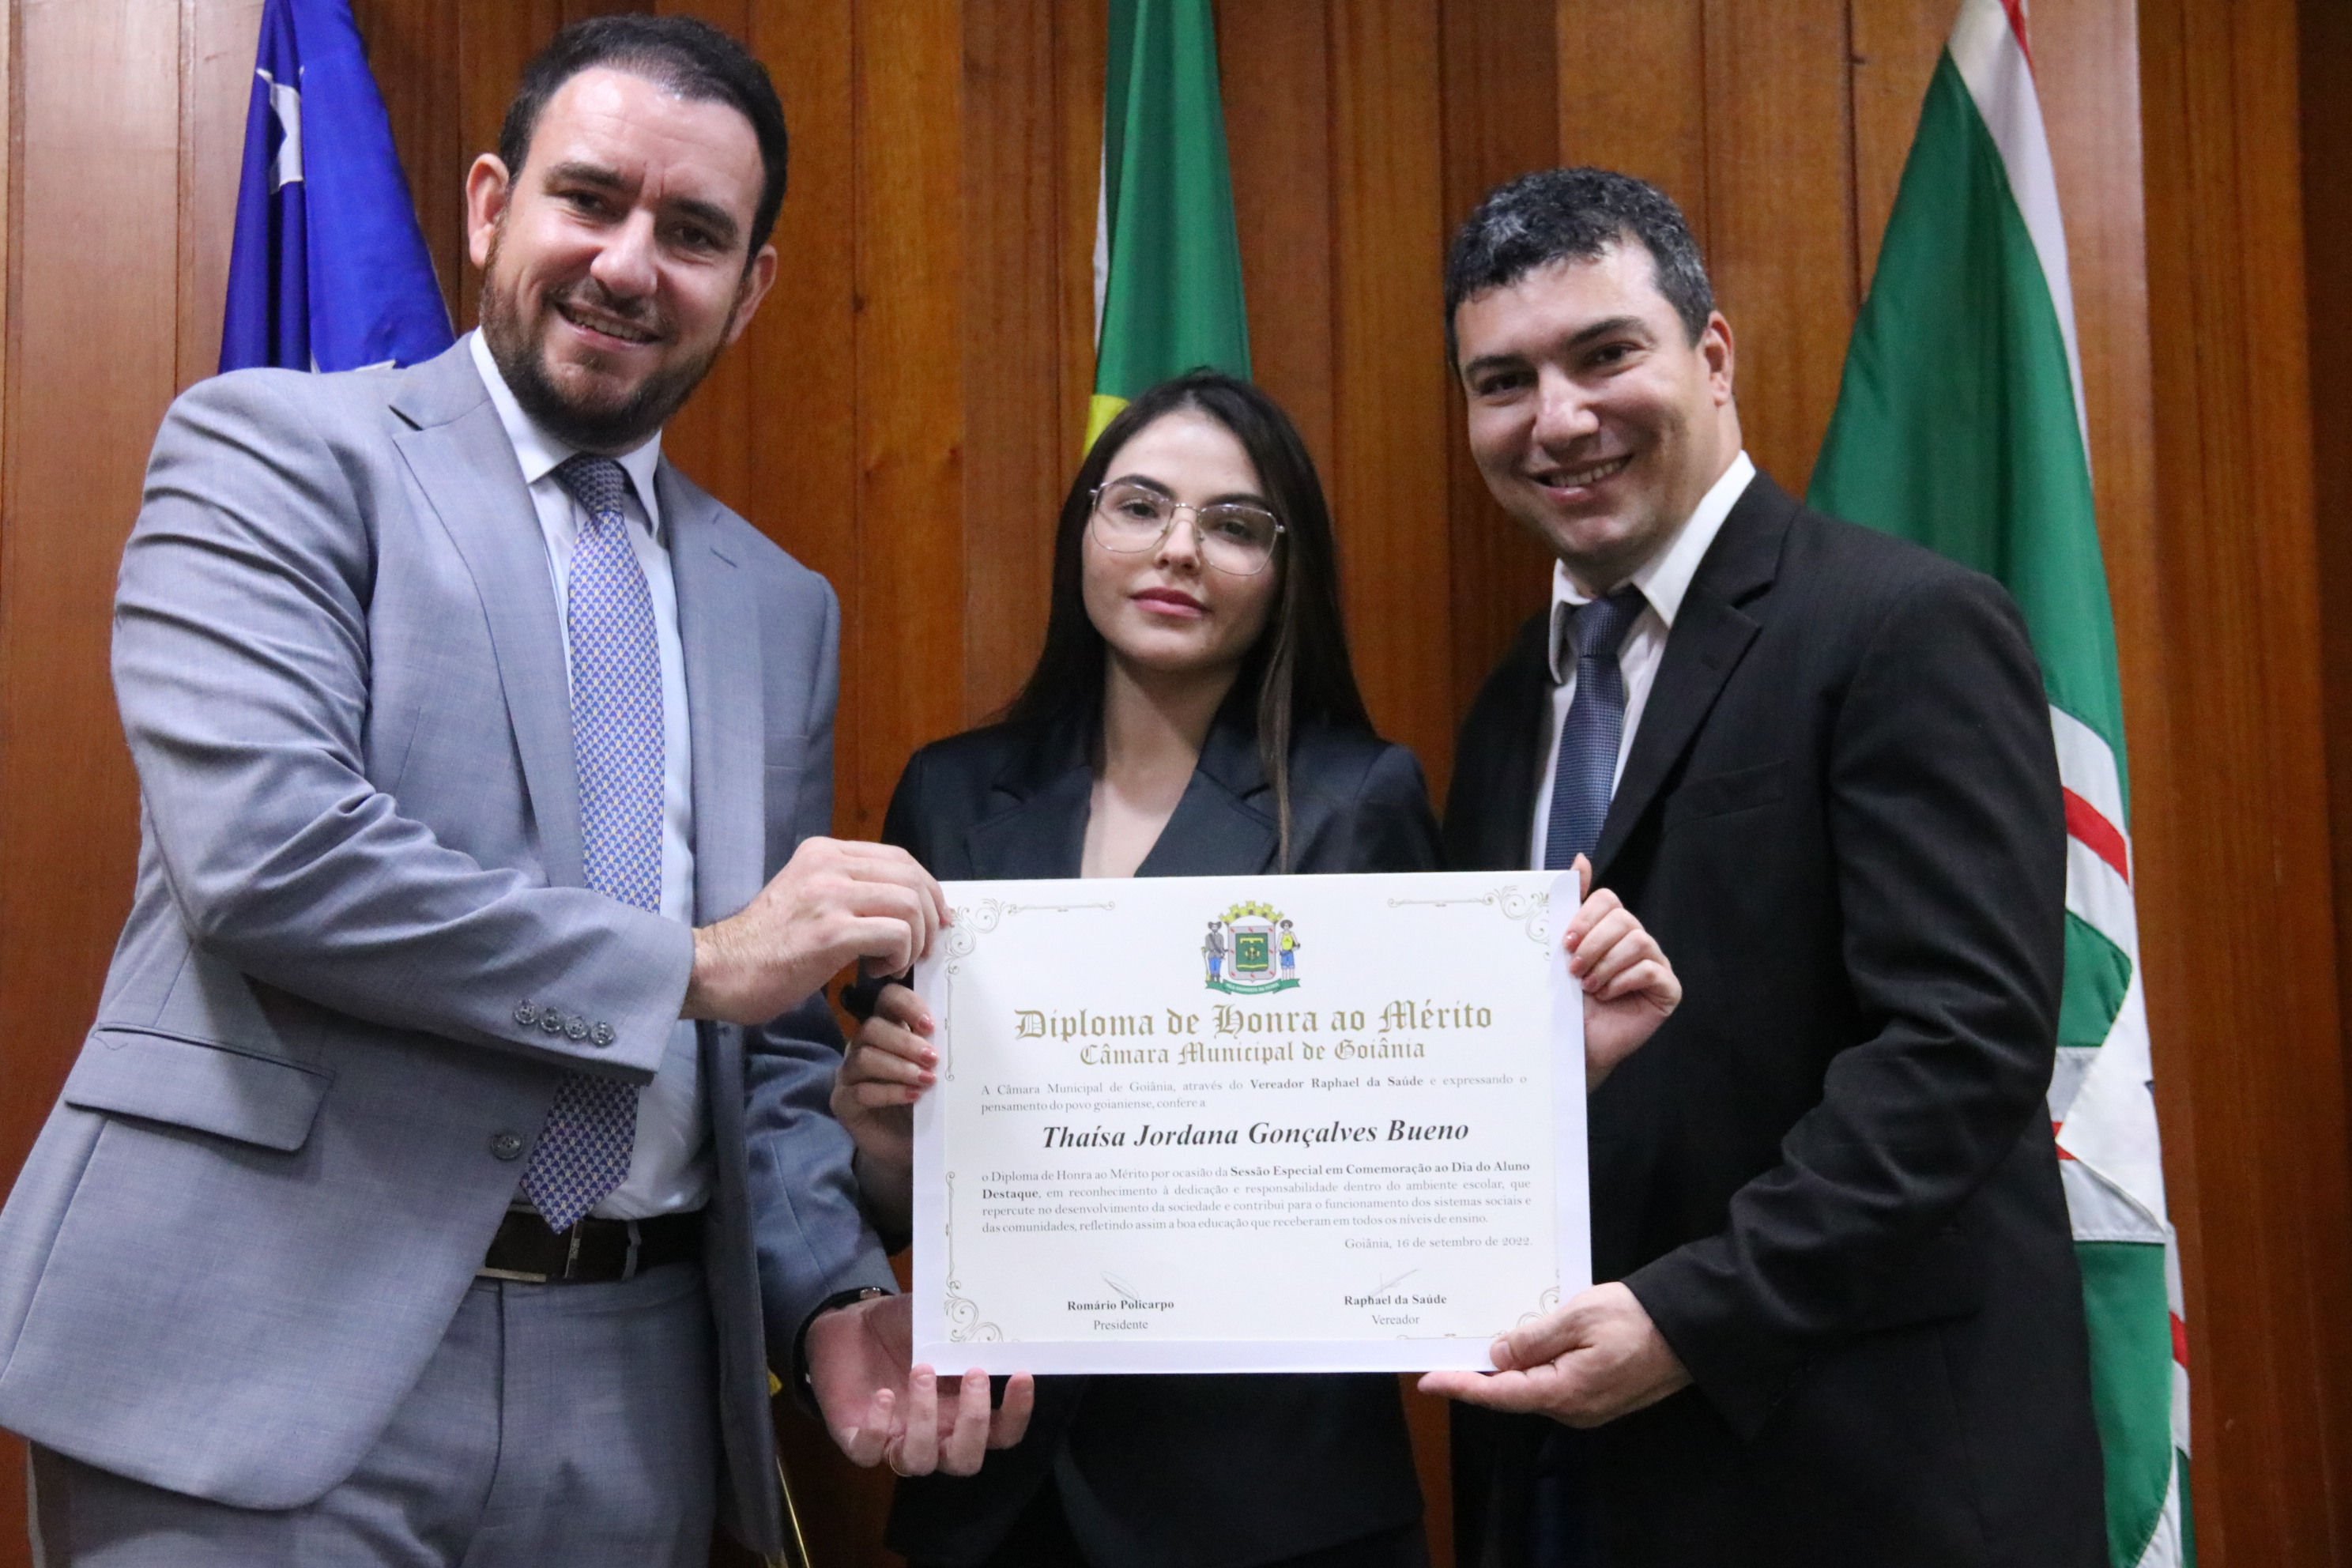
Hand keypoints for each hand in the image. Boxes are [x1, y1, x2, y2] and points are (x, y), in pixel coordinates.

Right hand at [684, 838, 947, 1024]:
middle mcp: (827, 865)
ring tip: (895, 963)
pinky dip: (899, 956)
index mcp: (823, 852)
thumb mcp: (806, 897)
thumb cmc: (764, 946)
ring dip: (915, 940)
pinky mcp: (830, 933)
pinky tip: (877, 971)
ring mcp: (828, 896)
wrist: (718, 970)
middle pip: (911, 877)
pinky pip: (895, 934)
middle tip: (923, 949)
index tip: (936, 918)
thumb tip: (902, 901)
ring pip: (909, 903)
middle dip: (929, 916)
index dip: (928, 888)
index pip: (898, 857)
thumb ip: (847, 890)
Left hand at [806, 1294, 1034, 1475]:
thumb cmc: (905, 1327)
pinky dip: (879, 1428)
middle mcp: (935, 1435)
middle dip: (973, 1422)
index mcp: (962, 1412)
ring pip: (920, 1461)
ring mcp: (897, 1440)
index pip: (1002, 1432)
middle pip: (965, 1461)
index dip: (1016, 1413)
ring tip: (921, 1369)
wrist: (852, 1325)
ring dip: (925, 1419)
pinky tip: (883, 1395)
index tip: (1021, 1375)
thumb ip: (968, 1334)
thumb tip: (1006, 1321)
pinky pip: (870, 1453)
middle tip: (973, 1373)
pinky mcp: (858, 1440)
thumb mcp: (940, 1325)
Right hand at [833, 983, 935, 1171]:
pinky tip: (913, 1097)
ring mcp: (849, 1074)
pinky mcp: (842, 1102)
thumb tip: (961, 1033)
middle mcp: (863, 1047)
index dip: (907, 1005)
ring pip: (864, 1058)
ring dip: (899, 1067)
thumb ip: (939, 1052)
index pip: (888, 999)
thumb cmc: (924, 1104)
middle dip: (905, 1042)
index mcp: (888, 1029)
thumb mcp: (936, 1074)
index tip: (931, 1025)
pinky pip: (860, 1091)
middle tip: (933, 1058)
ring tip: (926, 1080)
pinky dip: (890, 1092)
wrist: (908, 1147)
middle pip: (872, 1028)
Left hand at [1417, 1281, 1690, 1426]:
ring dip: (1509, 1366)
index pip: (1500, 1393)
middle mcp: (1573, 1409)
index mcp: (1565, 1392)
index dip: (1461, 1386)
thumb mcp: (1579, 1316)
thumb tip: (1496, 1356)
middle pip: (1514, 1392)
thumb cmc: (1637, 1318)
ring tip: (1478, 1340)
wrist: (1691, 1332)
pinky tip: (1522, 1344)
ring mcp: (1588, 1405)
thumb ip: (1534, 1339)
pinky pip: (1554, 1382)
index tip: (1427, 1381)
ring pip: (1534, 1387)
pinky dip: (1533, 1365)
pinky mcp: (1598, 1395)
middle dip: (1480, 1373)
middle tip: (1447, 1348)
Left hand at [1564, 854, 1679, 1090]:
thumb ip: (1571, 906)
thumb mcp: (1561, 951)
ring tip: (1588, 985)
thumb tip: (1581, 859)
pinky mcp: (1667, 989)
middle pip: (1623, 919)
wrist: (1573, 1043)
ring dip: (1605, 965)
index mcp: (1612, 928)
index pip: (1608, 899)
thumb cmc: (1567, 1000)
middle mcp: (1637, 941)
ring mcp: (1656, 964)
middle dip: (1593, 944)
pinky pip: (1652, 971)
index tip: (1565, 942)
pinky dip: (1623, 981)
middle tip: (1573, 969)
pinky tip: (1607, 995)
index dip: (1586, 917)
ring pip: (1638, 941)